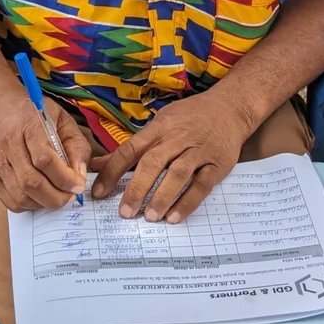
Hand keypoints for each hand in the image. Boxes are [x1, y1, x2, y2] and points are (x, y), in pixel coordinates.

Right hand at [0, 98, 90, 212]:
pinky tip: (41, 197)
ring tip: (58, 197)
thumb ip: (76, 145)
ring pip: (20, 195)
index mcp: (28, 124)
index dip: (64, 178)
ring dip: (44, 203)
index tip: (78, 185)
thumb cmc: (34, 112)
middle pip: (31, 182)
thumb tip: (80, 176)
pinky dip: (30, 206)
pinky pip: (11, 201)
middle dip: (56, 197)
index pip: (45, 158)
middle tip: (70, 197)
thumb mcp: (62, 118)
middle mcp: (8, 144)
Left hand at [90, 93, 250, 223]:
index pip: (131, 149)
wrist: (230, 107)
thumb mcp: (159, 125)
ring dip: (163, 196)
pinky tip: (175, 217)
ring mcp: (198, 151)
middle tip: (125, 212)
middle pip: (153, 162)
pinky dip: (188, 201)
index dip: (112, 171)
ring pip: (178, 173)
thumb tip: (93, 164)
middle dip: (137, 188)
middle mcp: (177, 138)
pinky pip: (202, 184)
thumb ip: (130, 148)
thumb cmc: (189, 118)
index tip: (98, 193)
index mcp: (158, 129)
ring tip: (150, 217)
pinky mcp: (217, 164)